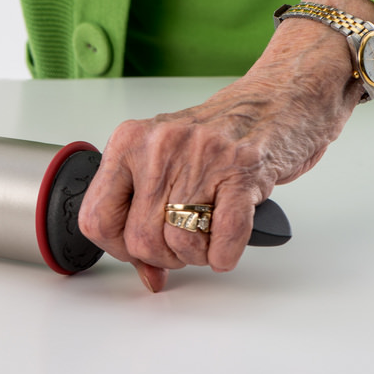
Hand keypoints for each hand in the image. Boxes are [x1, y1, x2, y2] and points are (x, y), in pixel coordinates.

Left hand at [78, 0, 373, 291]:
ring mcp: (201, 158)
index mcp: (129, 142)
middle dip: (163, 257)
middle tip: (182, 244)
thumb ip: (143, 211)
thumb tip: (144, 273)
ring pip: (179, 242)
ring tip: (207, 236)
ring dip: (197, 255)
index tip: (136, 250)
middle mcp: (159, 147)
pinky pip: (224, 235)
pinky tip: (226, 246)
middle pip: (139, 239)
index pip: (96, 218)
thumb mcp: (165, 160)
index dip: (117, 248)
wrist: (277, 99)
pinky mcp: (243, 171)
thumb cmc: (219, 133)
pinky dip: (224, 253)